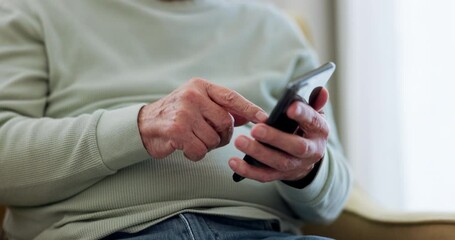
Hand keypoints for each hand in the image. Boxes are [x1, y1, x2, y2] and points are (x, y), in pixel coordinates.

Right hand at [138, 78, 267, 160]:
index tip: (264, 119)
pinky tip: (185, 147)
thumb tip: (248, 117)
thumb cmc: (176, 114)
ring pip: (214, 139)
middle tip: (211, 138)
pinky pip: (200, 150)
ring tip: (193, 140)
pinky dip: (195, 154)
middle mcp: (193, 96)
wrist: (144, 125)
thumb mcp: (197, 103)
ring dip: (207, 146)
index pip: (231, 97)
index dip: (250, 108)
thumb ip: (220, 108)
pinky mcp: (176, 130)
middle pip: (225, 123)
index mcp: (200, 86)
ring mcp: (184, 112)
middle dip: (223, 136)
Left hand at [228, 87, 329, 181]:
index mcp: (320, 132)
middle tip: (255, 129)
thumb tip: (320, 90)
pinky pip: (264, 176)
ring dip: (258, 153)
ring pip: (278, 162)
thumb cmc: (305, 129)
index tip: (289, 107)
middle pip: (296, 147)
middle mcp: (311, 151)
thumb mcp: (313, 115)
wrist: (306, 160)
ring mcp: (295, 166)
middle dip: (275, 138)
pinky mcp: (280, 175)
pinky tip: (233, 162)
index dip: (302, 114)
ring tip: (239, 141)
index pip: (313, 121)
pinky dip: (248, 170)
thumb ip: (314, 103)